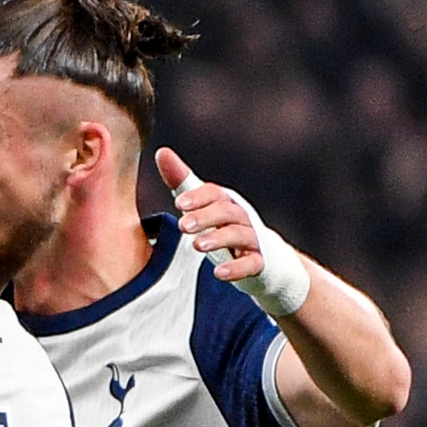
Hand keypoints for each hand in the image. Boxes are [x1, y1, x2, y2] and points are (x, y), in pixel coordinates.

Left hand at [156, 147, 268, 283]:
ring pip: (239, 235)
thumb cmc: (226, 227)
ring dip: (218, 239)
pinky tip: (220, 273)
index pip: (215, 194)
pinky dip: (237, 268)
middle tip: (183, 225)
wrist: (265, 259)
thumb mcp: (204, 205)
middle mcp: (242, 217)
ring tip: (196, 246)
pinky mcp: (259, 263)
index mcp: (227, 202)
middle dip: (205, 217)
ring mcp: (253, 240)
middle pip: (227, 212)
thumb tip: (162, 152)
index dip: (199, 197)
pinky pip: (251, 264)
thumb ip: (183, 182)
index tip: (180, 203)